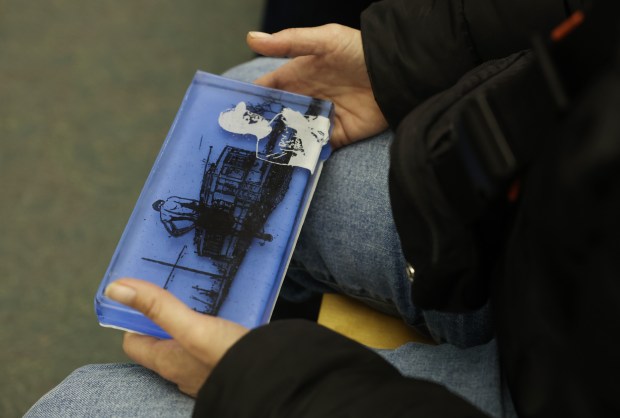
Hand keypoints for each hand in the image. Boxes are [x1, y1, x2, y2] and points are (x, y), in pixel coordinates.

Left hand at [104, 278, 247, 396]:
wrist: (273, 382)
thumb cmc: (231, 358)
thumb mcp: (193, 326)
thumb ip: (158, 307)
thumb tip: (116, 289)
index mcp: (167, 362)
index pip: (134, 342)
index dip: (135, 319)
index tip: (147, 298)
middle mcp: (182, 370)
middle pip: (161, 342)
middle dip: (165, 318)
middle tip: (177, 295)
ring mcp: (204, 371)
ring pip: (187, 344)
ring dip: (191, 323)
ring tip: (203, 303)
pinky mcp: (226, 365)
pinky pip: (210, 346)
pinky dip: (212, 331)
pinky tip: (226, 319)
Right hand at [247, 24, 387, 148]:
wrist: (394, 74)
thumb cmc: (358, 51)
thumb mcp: (324, 40)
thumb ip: (289, 42)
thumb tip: (251, 38)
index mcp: (300, 75)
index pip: (270, 89)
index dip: (253, 98)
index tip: (235, 112)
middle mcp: (308, 98)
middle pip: (279, 115)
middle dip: (263, 127)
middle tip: (243, 141)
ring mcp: (322, 118)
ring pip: (295, 134)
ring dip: (282, 144)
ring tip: (261, 156)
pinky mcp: (339, 135)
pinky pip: (318, 148)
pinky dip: (306, 154)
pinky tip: (291, 162)